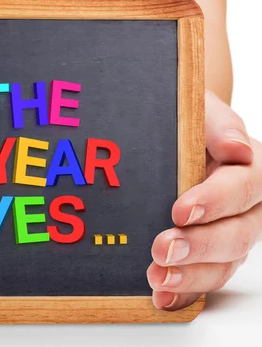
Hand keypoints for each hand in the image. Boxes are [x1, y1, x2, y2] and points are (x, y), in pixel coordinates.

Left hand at [148, 90, 260, 309]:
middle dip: (200, 246)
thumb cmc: (190, 124)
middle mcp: (248, 208)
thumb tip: (237, 147)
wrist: (176, 138)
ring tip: (157, 278)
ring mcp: (230, 235)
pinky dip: (184, 293)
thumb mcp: (201, 111)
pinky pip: (204, 279)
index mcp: (251, 169)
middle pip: (238, 234)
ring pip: (224, 264)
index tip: (180, 210)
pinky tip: (162, 297)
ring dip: (190, 276)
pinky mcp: (210, 255)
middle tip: (163, 249)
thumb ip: (217, 125)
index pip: (243, 187)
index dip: (216, 201)